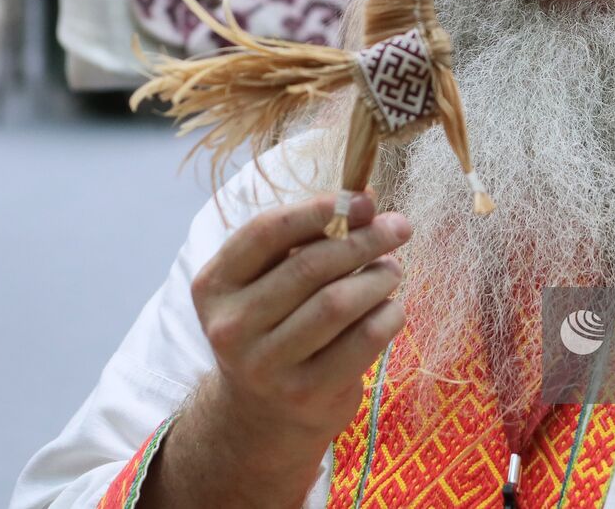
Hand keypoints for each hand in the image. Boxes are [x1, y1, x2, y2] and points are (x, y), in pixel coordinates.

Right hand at [192, 190, 410, 444]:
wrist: (261, 415)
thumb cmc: (274, 326)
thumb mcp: (270, 280)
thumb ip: (309, 238)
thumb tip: (367, 198)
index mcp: (215, 285)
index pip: (266, 232)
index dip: (318, 208)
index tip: (365, 199)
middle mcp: (231, 327)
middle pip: (310, 266)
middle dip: (364, 239)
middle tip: (399, 227)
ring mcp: (266, 365)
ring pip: (338, 302)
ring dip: (378, 277)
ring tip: (392, 270)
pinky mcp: (306, 393)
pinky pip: (363, 339)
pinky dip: (388, 315)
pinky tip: (391, 308)